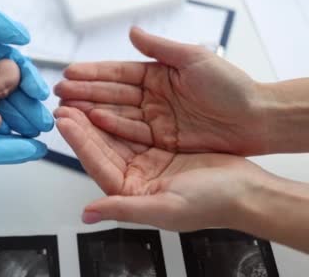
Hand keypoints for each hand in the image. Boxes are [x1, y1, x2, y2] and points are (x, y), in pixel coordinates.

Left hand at [54, 106, 267, 230]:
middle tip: (63, 102)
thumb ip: (124, 210)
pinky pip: (133, 127)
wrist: (248, 190)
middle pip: (101, 147)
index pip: (97, 164)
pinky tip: (105, 100)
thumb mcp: (166, 208)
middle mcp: (135, 178)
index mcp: (131, 194)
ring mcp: (147, 162)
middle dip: (81, 125)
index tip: (63, 120)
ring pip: (114, 135)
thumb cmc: (212, 205)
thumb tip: (87, 214)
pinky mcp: (160, 147)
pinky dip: (119, 114)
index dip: (79, 142)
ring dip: (95, 116)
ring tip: (77, 97)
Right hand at [55, 27, 267, 155]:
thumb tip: (132, 31)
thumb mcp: (194, 58)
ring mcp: (154, 118)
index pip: (118, 73)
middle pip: (111, 94)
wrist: (254, 119)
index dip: (94, 73)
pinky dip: (110, 128)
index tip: (70, 72)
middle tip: (59, 93)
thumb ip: (160, 48)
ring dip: (90, 110)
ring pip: (115, 113)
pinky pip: (130, 132)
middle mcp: (151, 96)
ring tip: (66, 109)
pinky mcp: (159, 139)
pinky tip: (91, 122)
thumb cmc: (230, 86)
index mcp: (157, 74)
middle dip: (84, 93)